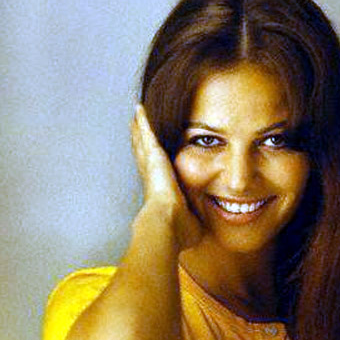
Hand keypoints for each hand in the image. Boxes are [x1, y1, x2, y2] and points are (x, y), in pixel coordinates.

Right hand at [131, 104, 202, 249]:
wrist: (167, 224)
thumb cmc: (178, 230)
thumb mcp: (192, 222)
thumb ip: (196, 219)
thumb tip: (202, 225)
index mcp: (161, 191)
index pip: (156, 173)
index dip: (152, 163)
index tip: (151, 155)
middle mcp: (152, 176)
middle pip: (145, 152)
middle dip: (141, 140)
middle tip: (136, 126)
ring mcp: (150, 165)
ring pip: (143, 141)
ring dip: (140, 128)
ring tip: (137, 114)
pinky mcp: (153, 156)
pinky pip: (147, 133)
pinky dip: (143, 122)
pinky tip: (140, 109)